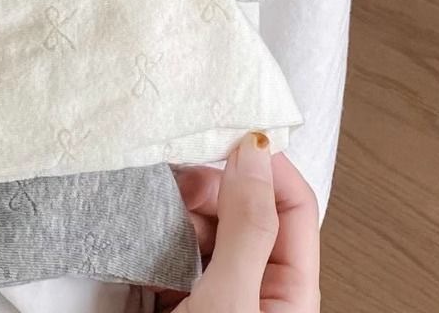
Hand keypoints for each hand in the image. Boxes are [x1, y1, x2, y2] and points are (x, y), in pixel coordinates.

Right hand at [165, 136, 321, 312]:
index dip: (268, 168)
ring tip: (155, 217)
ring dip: (180, 213)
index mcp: (291, 291)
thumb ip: (246, 227)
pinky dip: (157, 236)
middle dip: (212, 189)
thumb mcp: (231, 300)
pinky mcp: (177, 297)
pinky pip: (173, 249)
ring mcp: (216, 292)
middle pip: (244, 209)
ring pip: (205, 225)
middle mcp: (257, 286)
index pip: (294, 206)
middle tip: (181, 188)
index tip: (229, 141)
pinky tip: (144, 236)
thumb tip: (254, 151)